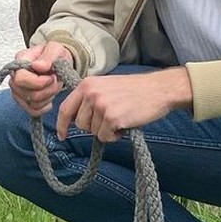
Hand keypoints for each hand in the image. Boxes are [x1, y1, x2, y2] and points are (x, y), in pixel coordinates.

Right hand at [10, 41, 74, 115]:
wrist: (57, 62)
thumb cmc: (54, 55)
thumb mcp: (55, 49)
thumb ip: (48, 56)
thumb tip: (37, 66)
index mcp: (20, 61)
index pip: (20, 78)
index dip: (38, 82)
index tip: (52, 77)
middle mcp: (15, 78)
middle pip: (28, 94)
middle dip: (48, 90)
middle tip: (56, 81)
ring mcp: (18, 91)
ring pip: (32, 104)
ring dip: (49, 97)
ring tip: (54, 86)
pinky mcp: (23, 102)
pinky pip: (33, 111)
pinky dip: (45, 106)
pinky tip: (50, 96)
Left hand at [54, 68, 191, 143]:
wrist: (158, 89)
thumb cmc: (134, 90)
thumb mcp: (106, 86)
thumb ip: (89, 98)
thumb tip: (75, 120)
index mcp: (87, 84)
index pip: (65, 108)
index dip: (62, 124)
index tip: (62, 135)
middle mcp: (91, 93)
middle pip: (80, 124)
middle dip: (93, 127)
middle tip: (111, 118)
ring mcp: (101, 105)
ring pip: (93, 132)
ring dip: (106, 131)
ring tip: (121, 118)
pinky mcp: (112, 118)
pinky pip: (105, 137)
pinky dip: (115, 136)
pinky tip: (125, 124)